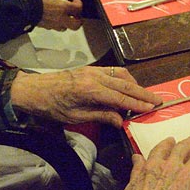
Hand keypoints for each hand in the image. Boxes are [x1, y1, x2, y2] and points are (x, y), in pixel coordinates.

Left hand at [10, 66, 161, 125]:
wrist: (32, 89)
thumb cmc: (51, 107)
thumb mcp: (74, 117)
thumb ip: (100, 116)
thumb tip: (120, 121)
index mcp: (90, 91)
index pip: (120, 98)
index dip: (137, 104)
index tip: (151, 109)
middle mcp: (95, 77)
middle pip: (125, 85)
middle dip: (143, 93)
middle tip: (157, 101)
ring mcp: (94, 70)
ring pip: (122, 75)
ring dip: (136, 85)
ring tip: (145, 96)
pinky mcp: (91, 69)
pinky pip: (114, 72)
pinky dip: (125, 79)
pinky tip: (129, 86)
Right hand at [35, 0, 83, 29]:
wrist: (21, 9)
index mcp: (63, 7)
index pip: (78, 9)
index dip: (79, 4)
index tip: (76, 1)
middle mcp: (60, 17)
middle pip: (76, 25)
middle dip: (78, 21)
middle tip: (76, 15)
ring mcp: (53, 24)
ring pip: (65, 28)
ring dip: (66, 23)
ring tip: (63, 17)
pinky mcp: (45, 27)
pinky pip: (54, 27)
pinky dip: (55, 23)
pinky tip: (52, 18)